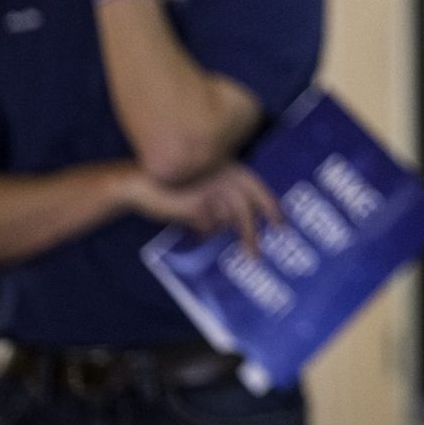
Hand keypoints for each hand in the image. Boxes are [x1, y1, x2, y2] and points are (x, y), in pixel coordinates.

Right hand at [123, 162, 281, 256]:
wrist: (141, 184)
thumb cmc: (176, 185)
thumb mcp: (205, 182)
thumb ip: (225, 195)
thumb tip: (243, 222)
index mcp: (228, 167)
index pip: (257, 188)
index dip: (271, 207)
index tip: (282, 226)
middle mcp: (223, 176)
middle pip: (245, 212)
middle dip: (251, 236)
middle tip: (256, 257)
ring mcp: (210, 190)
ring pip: (225, 222)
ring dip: (218, 230)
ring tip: (212, 235)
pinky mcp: (197, 204)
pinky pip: (207, 227)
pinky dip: (201, 229)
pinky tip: (190, 224)